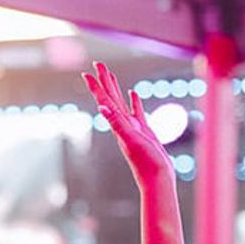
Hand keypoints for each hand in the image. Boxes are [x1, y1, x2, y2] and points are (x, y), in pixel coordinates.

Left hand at [83, 62, 173, 186]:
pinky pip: (137, 112)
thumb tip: (102, 107)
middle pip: (111, 98)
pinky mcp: (144, 131)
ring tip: (110, 75)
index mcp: (118, 124)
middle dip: (104, 81)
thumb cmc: (145, 163)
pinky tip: (133, 94)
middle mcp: (123, 125)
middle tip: (98, 64)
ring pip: (121, 103)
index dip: (96, 87)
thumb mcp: (130, 140)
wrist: (157, 179)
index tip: (87, 73)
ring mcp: (133, 128)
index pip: (105, 101)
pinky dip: (134, 102)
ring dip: (115, 89)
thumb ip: (116, 123)